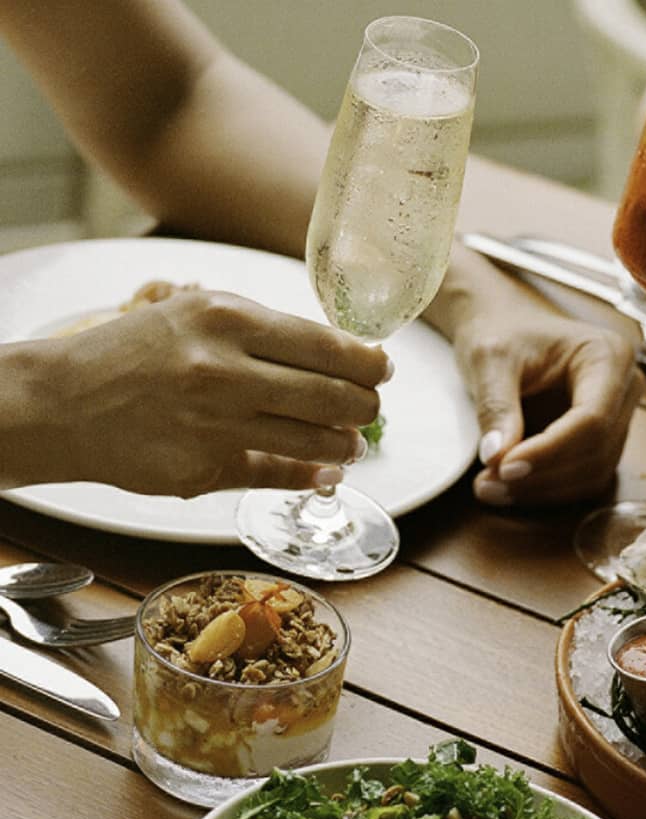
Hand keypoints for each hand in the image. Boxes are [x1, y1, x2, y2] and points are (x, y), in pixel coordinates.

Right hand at [25, 290, 388, 496]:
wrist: (60, 402)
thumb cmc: (135, 352)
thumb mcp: (197, 313)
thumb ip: (266, 331)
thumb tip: (342, 356)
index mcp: (227, 320)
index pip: (329, 346)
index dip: (369, 364)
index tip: (382, 369)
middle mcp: (223, 371)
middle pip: (334, 397)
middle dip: (366, 407)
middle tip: (369, 408)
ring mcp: (214, 424)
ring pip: (315, 440)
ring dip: (346, 445)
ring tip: (350, 442)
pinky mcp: (202, 469)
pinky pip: (278, 475)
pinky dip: (312, 475)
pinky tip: (324, 470)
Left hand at [455, 307, 642, 505]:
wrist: (506, 328)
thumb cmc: (504, 332)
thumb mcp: (490, 360)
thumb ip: (495, 406)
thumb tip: (496, 458)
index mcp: (608, 355)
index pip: (592, 418)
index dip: (550, 450)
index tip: (503, 467)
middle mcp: (625, 387)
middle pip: (596, 449)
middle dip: (542, 475)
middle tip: (487, 483)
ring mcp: (620, 416)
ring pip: (594, 472)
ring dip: (543, 490)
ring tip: (490, 488)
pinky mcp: (605, 440)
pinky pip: (585, 477)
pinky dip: (547, 490)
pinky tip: (510, 488)